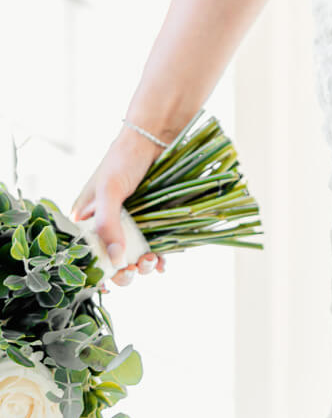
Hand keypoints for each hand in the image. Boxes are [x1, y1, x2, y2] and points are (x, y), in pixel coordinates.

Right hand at [69, 129, 166, 287]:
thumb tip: (114, 261)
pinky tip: (161, 263)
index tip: (108, 281)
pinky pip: (151, 247)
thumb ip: (108, 225)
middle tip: (133, 271)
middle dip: (121, 272)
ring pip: (131, 257)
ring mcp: (129, 224)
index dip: (95, 271)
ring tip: (150, 262)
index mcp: (85, 219)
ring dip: (140, 266)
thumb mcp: (110, 190)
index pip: (84, 254)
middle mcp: (105, 225)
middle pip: (109, 260)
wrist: (155, 136)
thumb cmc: (124, 157)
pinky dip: (156, 258)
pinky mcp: (150, 221)